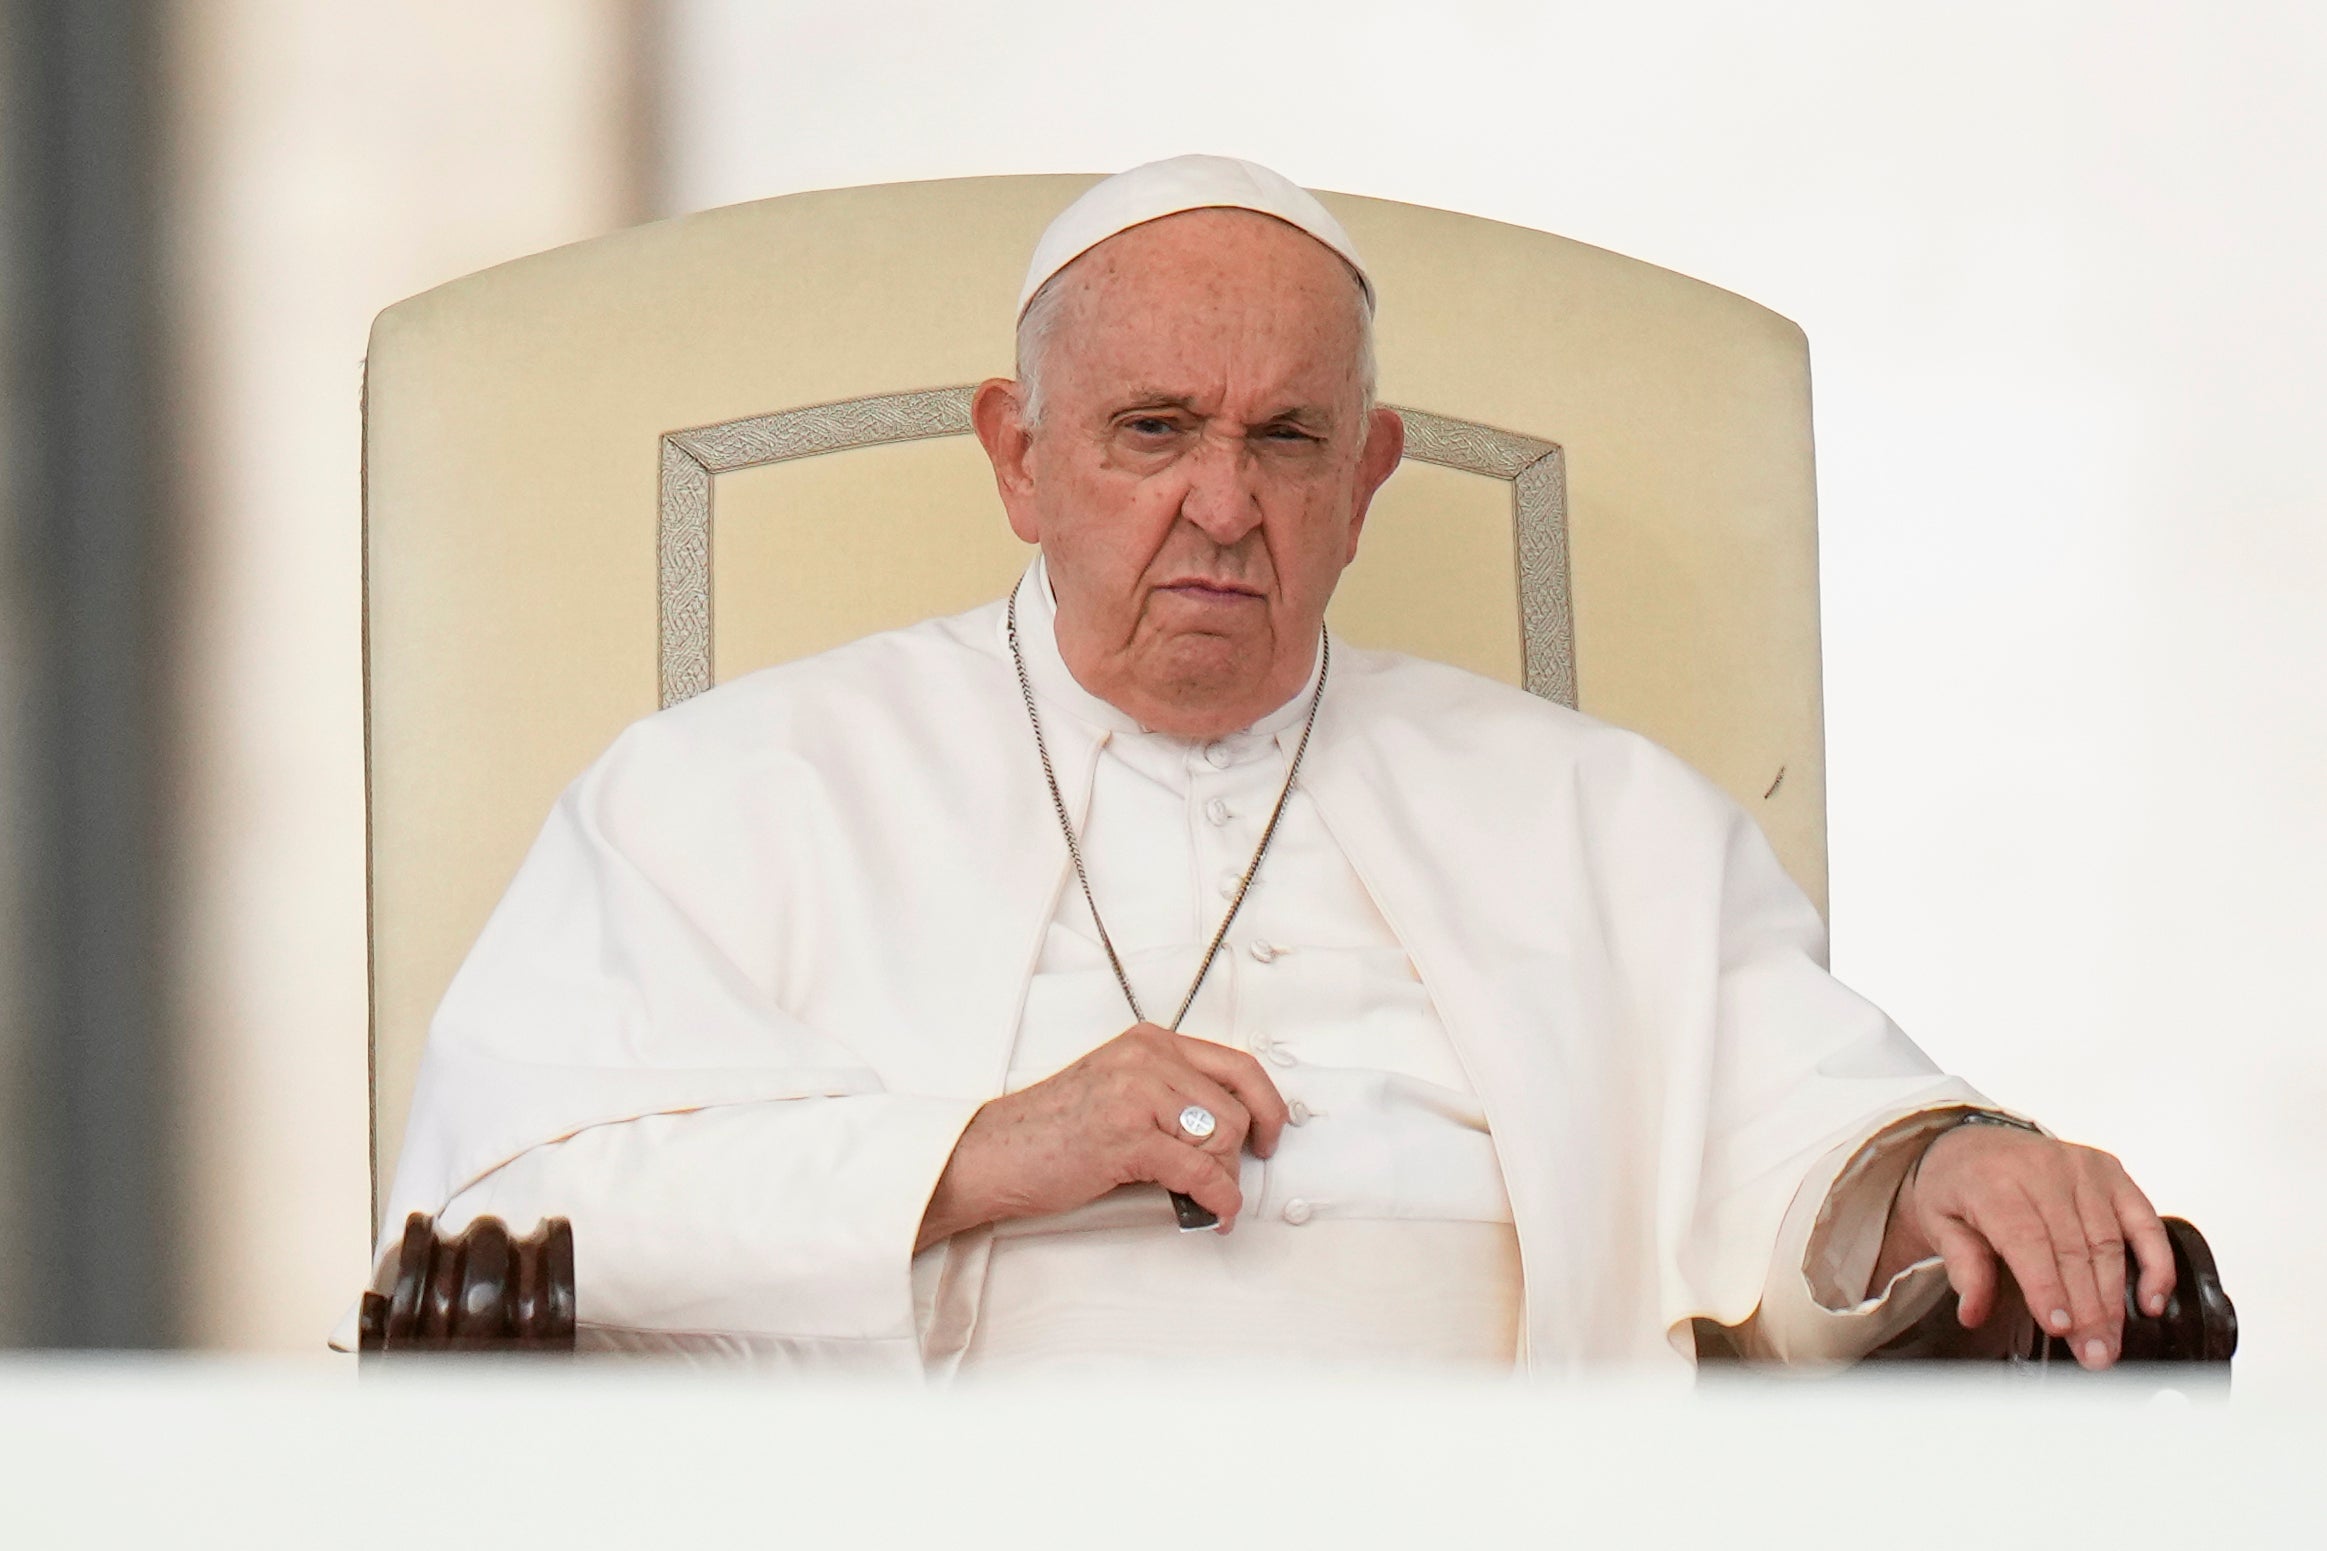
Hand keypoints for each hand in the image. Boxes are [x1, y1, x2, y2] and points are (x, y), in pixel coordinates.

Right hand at [917, 1024, 1289, 1248]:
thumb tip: (1227, 1135)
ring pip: (1222, 1137)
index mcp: (1149, 1042)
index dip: (1266, 1104)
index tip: (1269, 1134)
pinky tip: (1213, 1212)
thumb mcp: (1118, 1090)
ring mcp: (1137, 1093)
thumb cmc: (1050, 1130)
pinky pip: (1200, 1172)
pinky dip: (1217, 1199)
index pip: (1236, 1064)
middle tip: (1229, 1178)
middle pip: (1235, 1105)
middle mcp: (1147, 1058)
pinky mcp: (1129, 1136)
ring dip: (1223, 1177)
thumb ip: (1169, 1097)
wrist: (995, 1153)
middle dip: (1239, 1153)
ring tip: (1204, 1196)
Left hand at [1885, 1122, 2175, 1369]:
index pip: (2027, 1240)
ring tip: (2111, 1343)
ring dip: (2115, 1300)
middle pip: (2074, 1249)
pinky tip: (2151, 1299)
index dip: (2047, 1287)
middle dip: (2087, 1310)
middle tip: (2093, 1355)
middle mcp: (2044, 1170)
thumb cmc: (1959, 1184)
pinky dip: (2156, 1262)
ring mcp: (2083, 1170)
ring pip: (2109, 1243)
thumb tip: (1973, 1310)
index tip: (2060, 1328)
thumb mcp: (1940, 1222)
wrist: (1972, 1144)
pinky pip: (2144, 1220)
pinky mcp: (2111, 1173)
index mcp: (1997, 1182)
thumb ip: (1962, 1266)